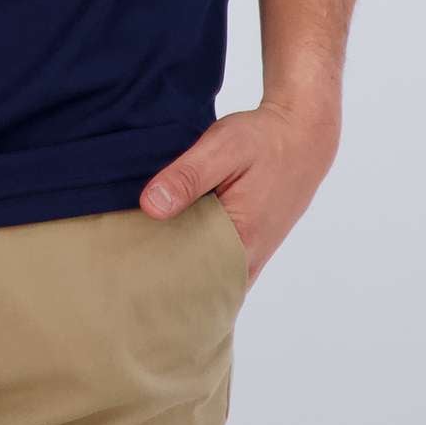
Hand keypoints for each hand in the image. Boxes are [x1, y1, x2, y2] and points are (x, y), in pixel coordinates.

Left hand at [136, 97, 341, 288]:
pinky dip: (195, 265)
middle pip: (197, 287)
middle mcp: (247, 259)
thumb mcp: (222, 147)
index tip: (124, 275)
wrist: (303, 137)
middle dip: (163, 283)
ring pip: (208, 281)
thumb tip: (150, 206)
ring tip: (137, 266)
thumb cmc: (262, 140)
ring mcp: (251, 258)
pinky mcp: (250, 249)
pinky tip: (168, 252)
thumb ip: (187, 177)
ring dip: (179, 275)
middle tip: (122, 274)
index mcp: (241, 239)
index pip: (191, 280)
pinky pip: (218, 270)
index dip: (156, 279)